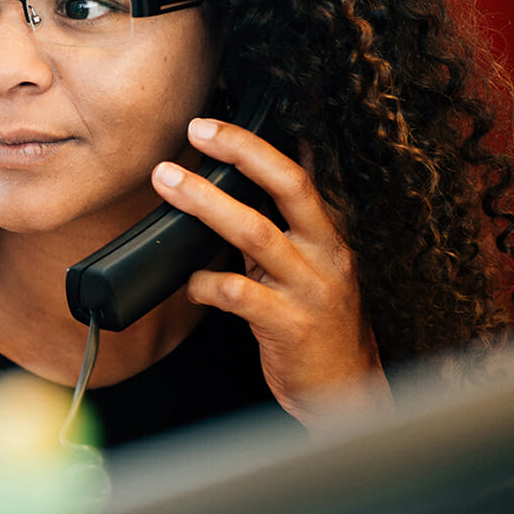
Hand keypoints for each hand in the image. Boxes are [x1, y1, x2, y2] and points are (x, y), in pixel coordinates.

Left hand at [152, 117, 391, 429]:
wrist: (345, 394)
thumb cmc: (316, 325)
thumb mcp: (304, 270)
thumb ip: (273, 231)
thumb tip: (226, 191)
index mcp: (328, 236)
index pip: (303, 174)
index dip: (265, 143)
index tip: (222, 119)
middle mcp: (327, 254)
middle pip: (289, 186)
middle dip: (242, 151)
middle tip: (197, 129)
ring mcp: (311, 289)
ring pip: (255, 232)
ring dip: (206, 203)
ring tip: (168, 183)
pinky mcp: (290, 325)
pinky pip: (238, 294)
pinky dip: (204, 282)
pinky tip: (188, 283)